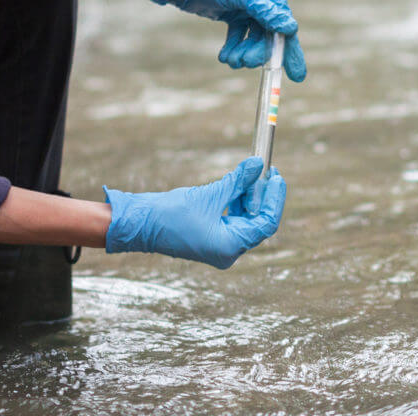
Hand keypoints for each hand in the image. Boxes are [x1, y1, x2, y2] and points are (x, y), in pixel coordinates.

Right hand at [103, 158, 285, 268]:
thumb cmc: (171, 213)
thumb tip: (258, 165)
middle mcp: (228, 251)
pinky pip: (231, 220)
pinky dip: (235, 202)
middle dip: (262, 195)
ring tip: (249, 172)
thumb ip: (237, 181)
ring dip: (248, 196)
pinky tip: (235, 184)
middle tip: (265, 169)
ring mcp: (219, 246)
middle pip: (257, 221)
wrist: (141, 223)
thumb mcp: (209, 194)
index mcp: (231, 246)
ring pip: (244, 219)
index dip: (274, 198)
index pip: (266, 223)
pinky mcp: (210, 238)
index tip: (276, 175)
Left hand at [143, 0, 305, 82]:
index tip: (296, 75)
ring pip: (254, 39)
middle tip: (245, 63)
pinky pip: (240, 38)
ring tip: (230, 60)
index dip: (290, 49)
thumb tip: (290, 28)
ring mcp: (249, 7)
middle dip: (258, 52)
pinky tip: (224, 56)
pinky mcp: (235, 16)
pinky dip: (234, 48)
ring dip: (243, 52)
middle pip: (270, 34)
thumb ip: (264, 11)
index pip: (284, 21)